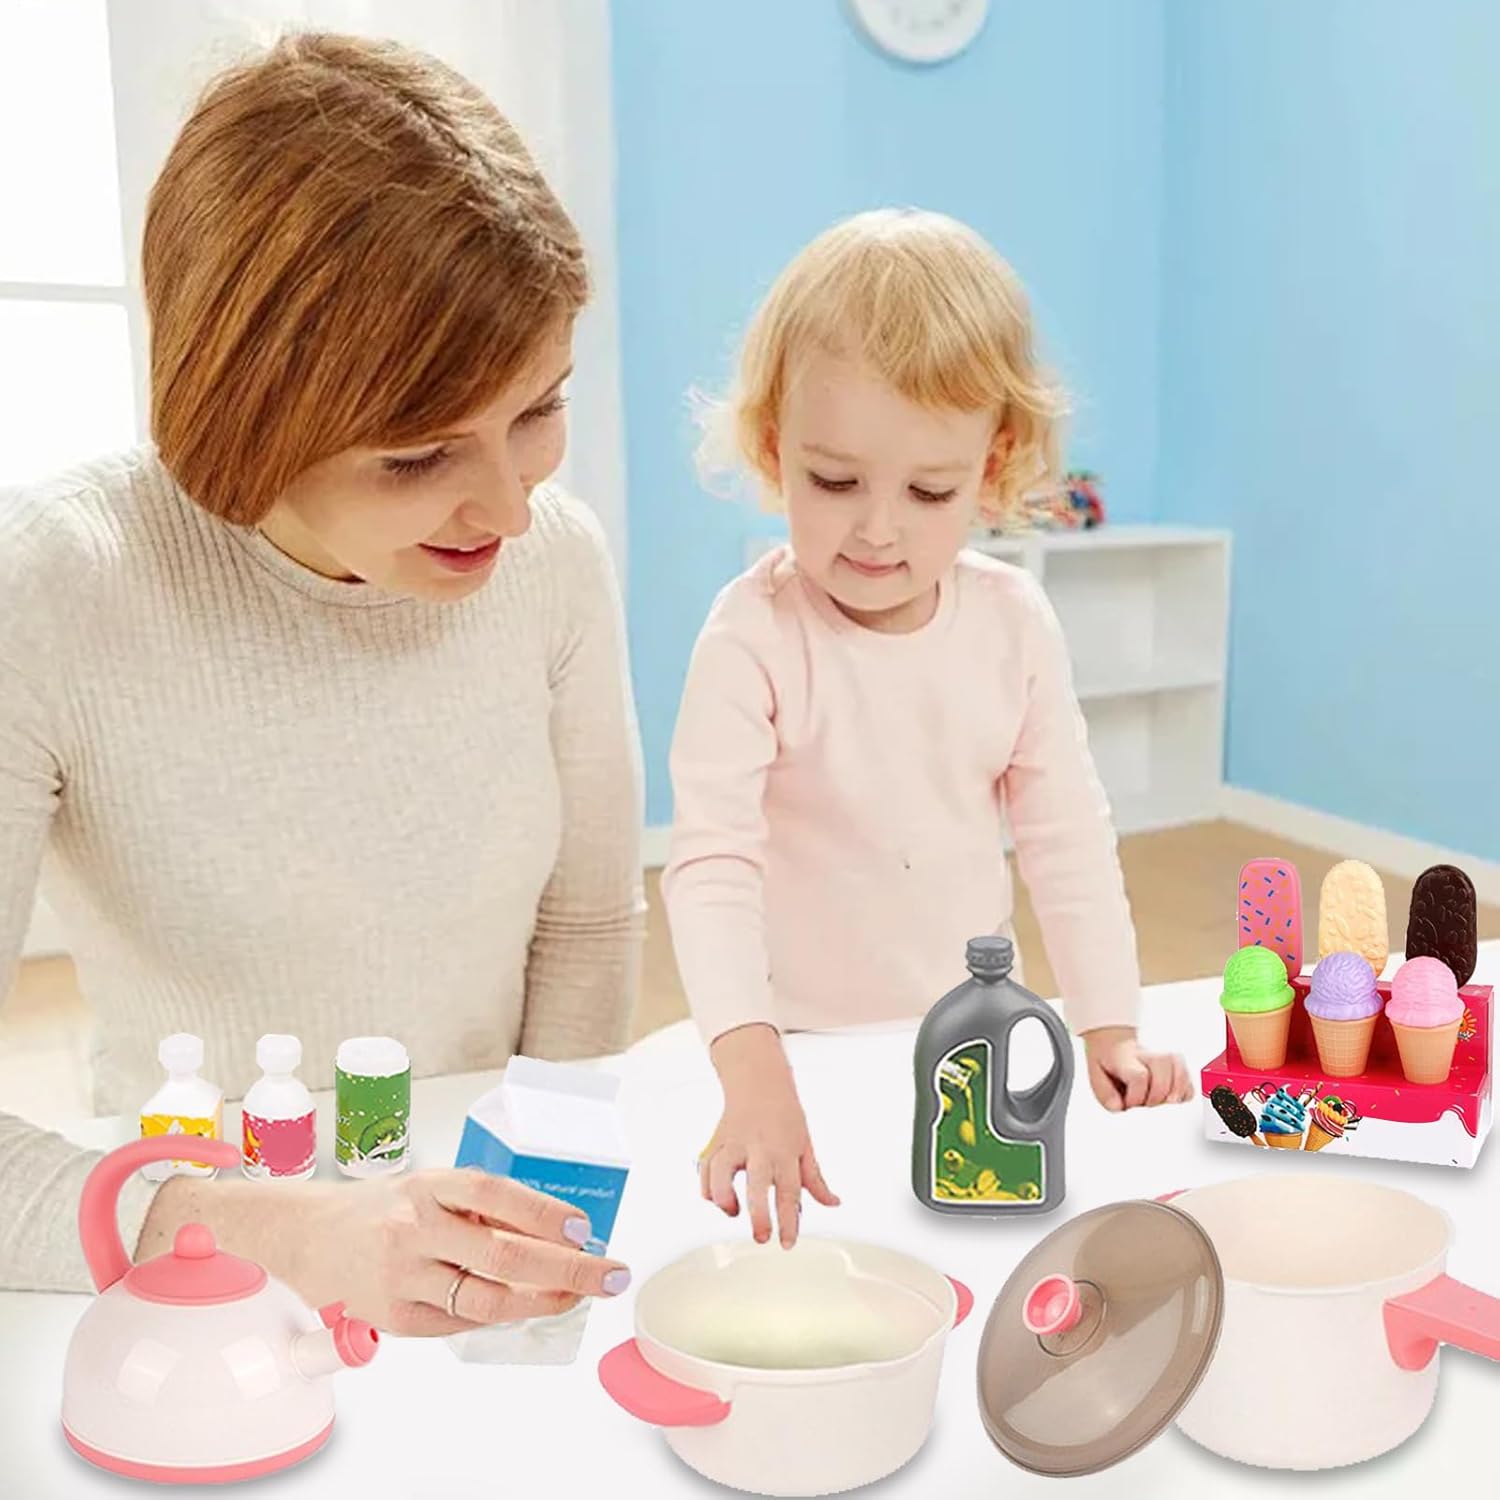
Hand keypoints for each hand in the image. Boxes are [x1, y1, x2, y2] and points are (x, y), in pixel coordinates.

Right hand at [136, 1166, 630, 1335]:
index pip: (495, 1194)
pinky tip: (521, 1307)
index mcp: (428, 1184)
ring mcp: (401, 1276)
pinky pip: (459, 1322)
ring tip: (576, 1297)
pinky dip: (496, 1316)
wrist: (305, 1234)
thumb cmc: (381, 1207)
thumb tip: (554, 1231)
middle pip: (502, 1254)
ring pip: (485, 1299)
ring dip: (541, 1302)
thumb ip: (478, 1206)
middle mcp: (413, 1227)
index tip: (584, 1229)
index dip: (543, 1212)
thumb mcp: (428, 1186)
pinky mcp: (394, 1317)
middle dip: (567, 1269)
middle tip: (610, 1274)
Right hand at [701, 1025, 839, 1247]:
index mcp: (784, 1151)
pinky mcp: (716, 1142)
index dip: (789, 1221)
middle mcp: (759, 1148)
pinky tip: (717, 1199)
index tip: (786, 1243)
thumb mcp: (805, 1144)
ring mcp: (734, 1144)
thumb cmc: (784, 1113)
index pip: (789, 1192)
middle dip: (758, 1215)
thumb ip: (815, 1179)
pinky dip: (707, 1188)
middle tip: (761, 1236)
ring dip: (724, 1198)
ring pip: (721, 1173)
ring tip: (732, 1212)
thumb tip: (832, 1203)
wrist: (758, 1080)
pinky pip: (705, 1169)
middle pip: (757, 1185)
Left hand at [1082, 1027, 1193, 1111]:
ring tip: (1160, 1103)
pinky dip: (1185, 1092)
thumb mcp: (1096, 1076)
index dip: (1136, 1096)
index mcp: (1126, 1058)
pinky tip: (1173, 1099)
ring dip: (1173, 1096)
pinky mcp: (1177, 1064)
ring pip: (1181, 1074)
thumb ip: (1105, 1094)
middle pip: (1164, 1076)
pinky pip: (1190, 1079)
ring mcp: (1164, 1058)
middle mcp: (1148, 1055)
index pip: (1139, 1076)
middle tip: (1144, 1104)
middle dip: (1155, 1099)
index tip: (1128, 1104)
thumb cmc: (1108, 1063)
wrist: (1115, 1045)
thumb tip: (1119, 1107)